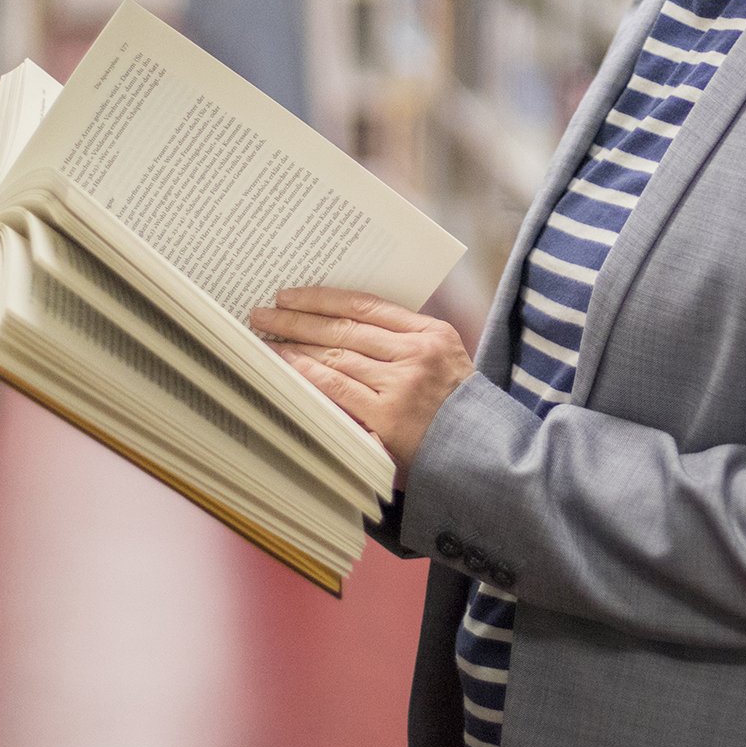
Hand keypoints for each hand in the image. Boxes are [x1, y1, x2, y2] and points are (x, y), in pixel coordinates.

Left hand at [251, 288, 473, 481]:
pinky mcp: (388, 415)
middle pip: (346, 326)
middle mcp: (416, 352)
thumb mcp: (442, 359)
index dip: (324, 297)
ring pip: (337, 353)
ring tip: (267, 337)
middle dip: (299, 317)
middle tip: (265, 311)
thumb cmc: (455, 406)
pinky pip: (338, 387)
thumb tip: (341, 325)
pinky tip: (286, 364)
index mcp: (431, 332)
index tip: (293, 295)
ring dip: (296, 343)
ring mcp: (402, 384)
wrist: (480, 452)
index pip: (367, 305)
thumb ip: (403, 341)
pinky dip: (308, 372)